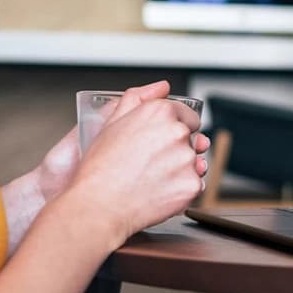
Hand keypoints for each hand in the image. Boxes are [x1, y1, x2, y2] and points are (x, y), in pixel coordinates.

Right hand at [63, 82, 209, 237]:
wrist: (98, 206)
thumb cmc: (100, 168)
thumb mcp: (112, 122)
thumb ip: (139, 97)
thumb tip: (162, 86)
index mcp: (160, 112)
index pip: (187, 115)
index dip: (173, 129)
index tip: (161, 141)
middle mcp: (177, 132)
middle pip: (191, 139)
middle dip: (176, 149)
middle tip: (150, 163)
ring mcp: (187, 160)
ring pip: (193, 163)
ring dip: (179, 170)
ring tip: (151, 178)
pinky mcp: (191, 185)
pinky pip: (194, 185)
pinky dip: (180, 190)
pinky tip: (158, 192)